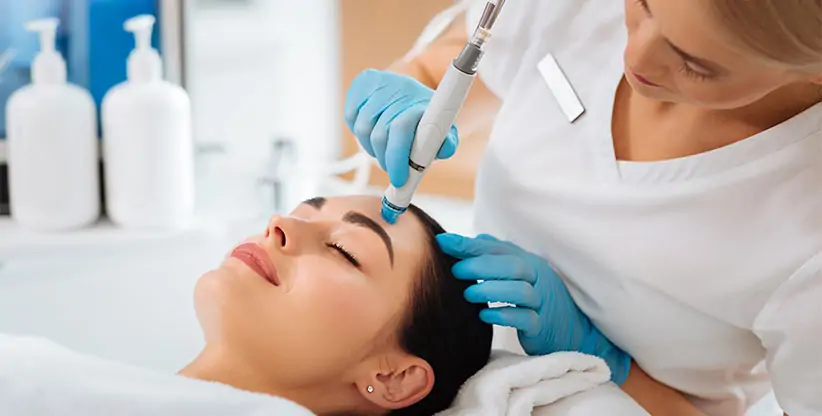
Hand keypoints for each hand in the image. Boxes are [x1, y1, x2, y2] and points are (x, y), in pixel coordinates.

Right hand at [344, 69, 458, 187]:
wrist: (411, 93)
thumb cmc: (426, 119)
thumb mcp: (443, 131)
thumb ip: (446, 144)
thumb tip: (443, 151)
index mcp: (421, 100)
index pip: (401, 128)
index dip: (396, 157)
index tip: (398, 179)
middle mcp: (400, 86)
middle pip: (379, 134)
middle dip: (384, 159)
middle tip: (391, 168)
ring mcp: (379, 82)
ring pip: (362, 129)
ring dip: (370, 148)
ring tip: (383, 150)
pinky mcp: (362, 82)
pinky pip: (350, 117)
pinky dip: (359, 132)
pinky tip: (372, 132)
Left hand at [436, 233, 631, 384]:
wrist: (570, 331)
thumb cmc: (537, 299)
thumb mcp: (520, 274)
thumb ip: (497, 257)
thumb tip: (472, 239)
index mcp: (528, 262)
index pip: (498, 248)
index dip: (471, 245)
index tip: (444, 242)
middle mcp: (537, 278)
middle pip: (512, 265)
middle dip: (480, 265)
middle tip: (455, 270)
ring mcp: (542, 302)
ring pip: (520, 291)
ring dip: (490, 290)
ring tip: (468, 293)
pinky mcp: (542, 326)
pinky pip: (526, 318)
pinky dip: (504, 315)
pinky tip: (484, 315)